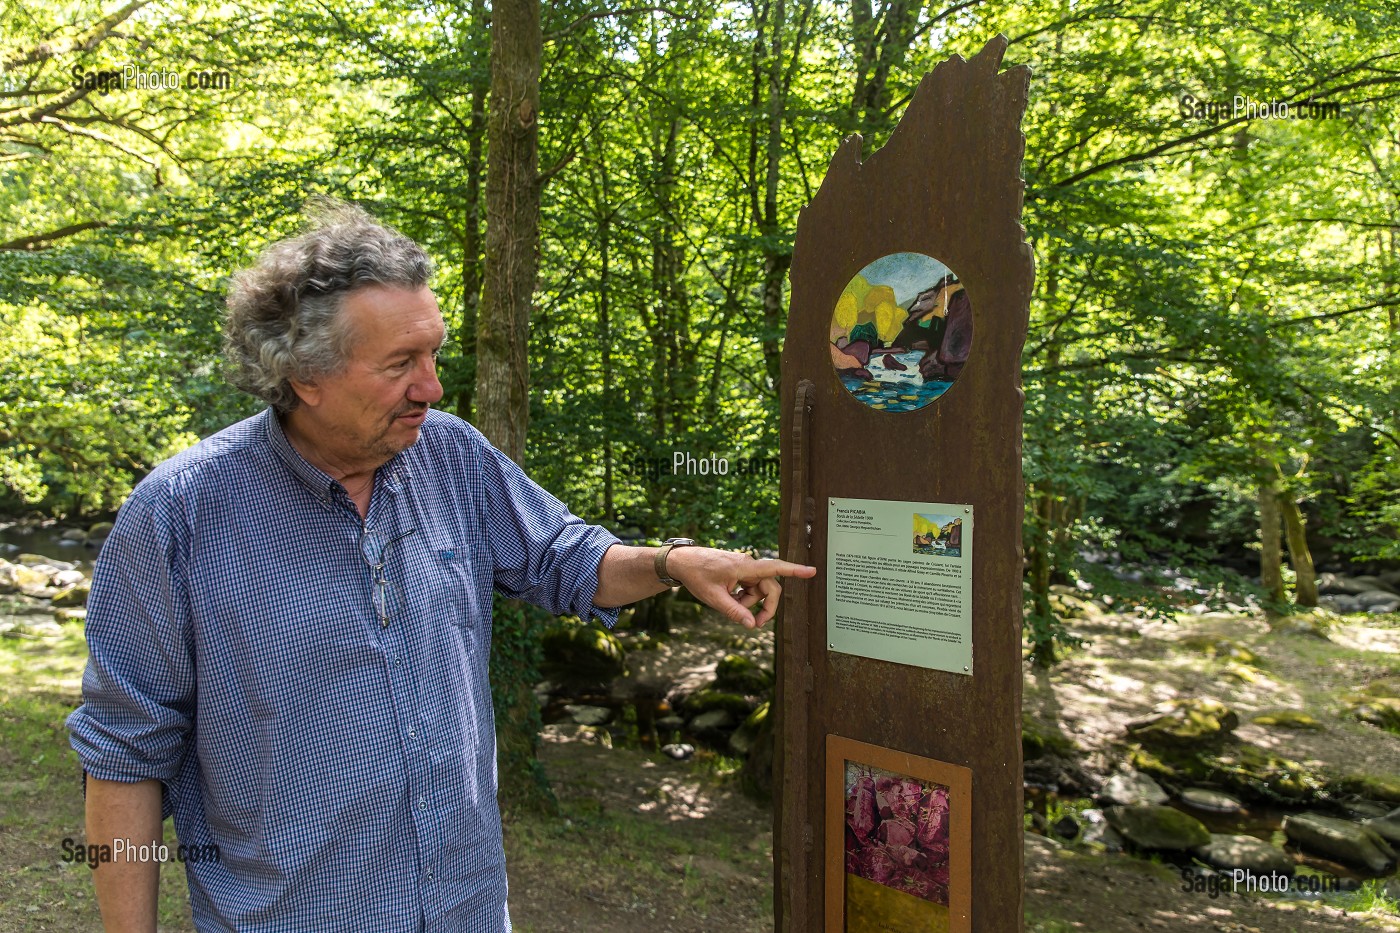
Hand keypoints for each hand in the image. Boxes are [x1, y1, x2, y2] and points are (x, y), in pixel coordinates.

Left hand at [666, 548, 816, 628]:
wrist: (682, 562)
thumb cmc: (696, 575)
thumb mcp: (714, 598)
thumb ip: (734, 612)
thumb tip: (751, 625)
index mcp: (744, 567)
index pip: (775, 568)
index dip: (795, 571)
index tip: (812, 571)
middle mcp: (748, 566)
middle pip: (770, 589)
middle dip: (765, 607)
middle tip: (755, 625)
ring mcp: (744, 569)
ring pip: (759, 591)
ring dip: (750, 603)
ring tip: (730, 606)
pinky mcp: (740, 573)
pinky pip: (750, 588)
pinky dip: (743, 598)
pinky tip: (729, 599)